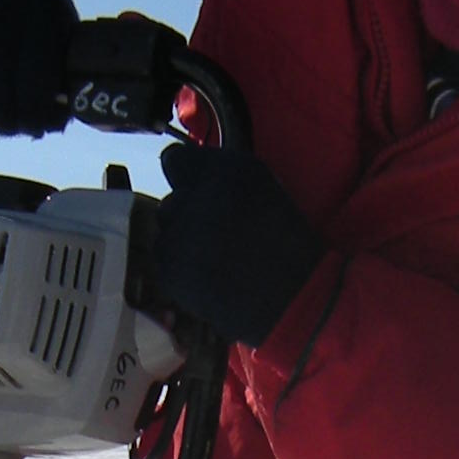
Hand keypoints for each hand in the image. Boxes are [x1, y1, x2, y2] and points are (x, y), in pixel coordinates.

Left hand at [153, 142, 321, 348]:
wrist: (294, 298)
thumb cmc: (286, 241)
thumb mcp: (263, 186)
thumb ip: (221, 173)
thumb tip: (189, 173)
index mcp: (225, 170)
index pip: (175, 159)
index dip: (186, 177)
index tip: (199, 192)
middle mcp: (197, 196)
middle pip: (171, 200)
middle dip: (188, 214)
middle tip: (219, 233)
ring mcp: (180, 235)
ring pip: (166, 231)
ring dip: (183, 242)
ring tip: (218, 259)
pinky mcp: (171, 270)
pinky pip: (165, 262)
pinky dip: (182, 269)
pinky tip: (211, 277)